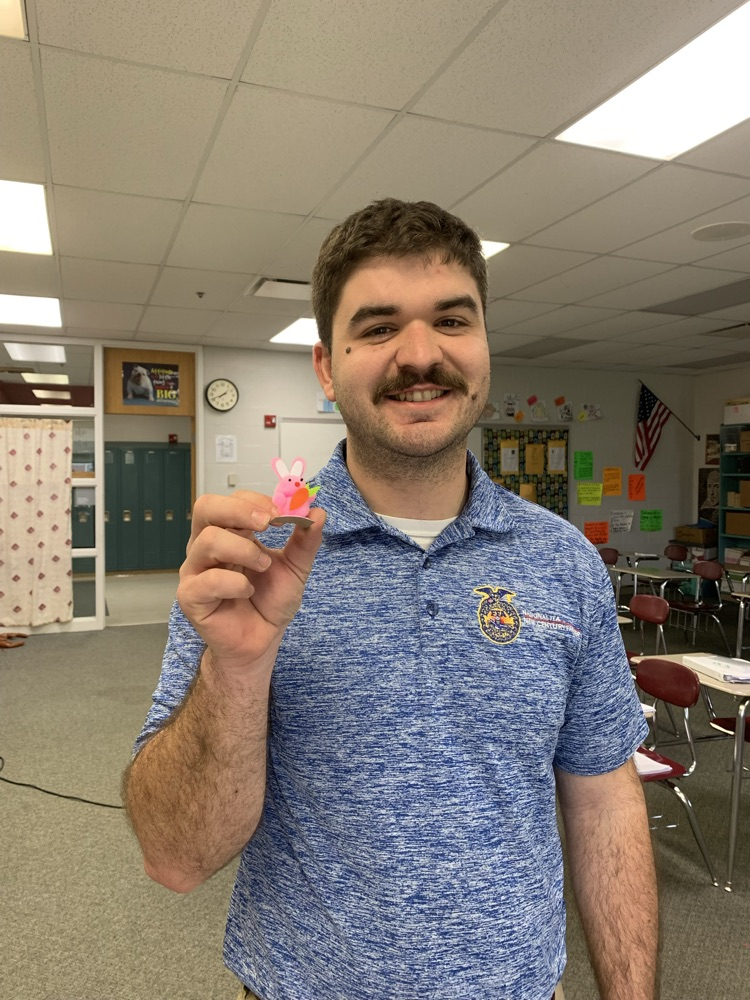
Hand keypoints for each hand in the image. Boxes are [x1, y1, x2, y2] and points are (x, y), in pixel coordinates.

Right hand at [176, 491, 325, 673]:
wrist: (263, 640)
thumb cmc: (270, 601)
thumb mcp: (296, 567)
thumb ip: (305, 540)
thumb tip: (318, 511)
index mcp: (229, 532)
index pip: (232, 500)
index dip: (255, 500)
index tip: (280, 513)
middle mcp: (207, 546)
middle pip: (205, 508)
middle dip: (239, 510)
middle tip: (267, 522)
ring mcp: (196, 570)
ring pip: (207, 541)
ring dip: (243, 550)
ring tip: (263, 566)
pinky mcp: (191, 597)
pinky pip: (206, 581)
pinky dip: (234, 583)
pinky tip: (247, 591)